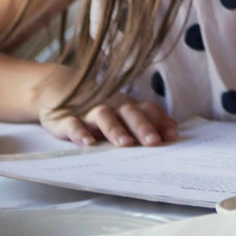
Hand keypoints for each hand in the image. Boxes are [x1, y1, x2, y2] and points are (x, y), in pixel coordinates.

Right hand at [36, 75, 178, 147]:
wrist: (61, 92)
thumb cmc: (101, 108)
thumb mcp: (124, 113)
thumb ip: (148, 120)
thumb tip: (174, 130)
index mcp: (127, 105)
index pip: (147, 109)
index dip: (160, 121)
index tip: (172, 135)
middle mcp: (111, 105)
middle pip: (129, 113)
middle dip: (142, 127)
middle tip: (154, 142)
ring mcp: (89, 111)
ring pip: (104, 116)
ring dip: (115, 129)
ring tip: (125, 144)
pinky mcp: (66, 119)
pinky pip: (73, 124)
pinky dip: (80, 132)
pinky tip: (87, 143)